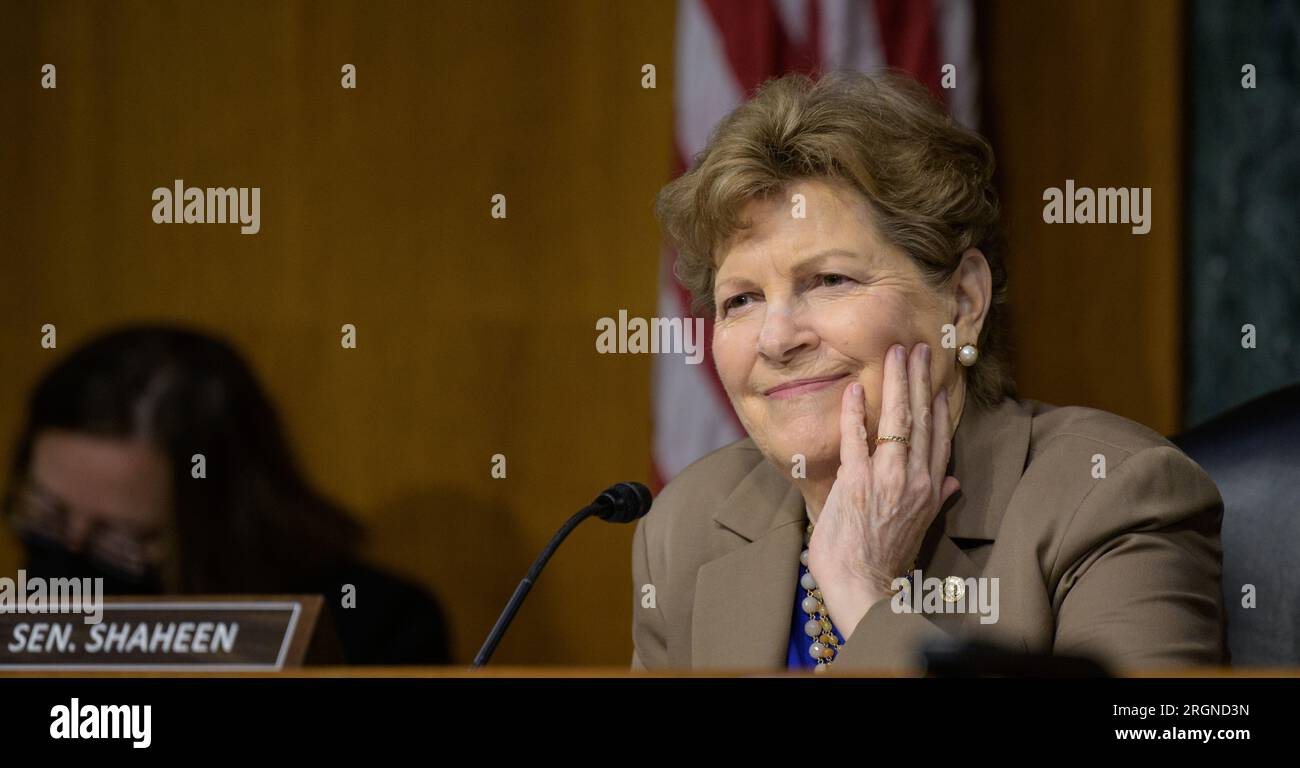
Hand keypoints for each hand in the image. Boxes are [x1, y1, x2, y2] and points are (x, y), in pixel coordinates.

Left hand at [806, 342, 961, 640]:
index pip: (938, 435)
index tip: (936, 376)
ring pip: (896, 421)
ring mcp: (886, 478)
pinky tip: (851, 389)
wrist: (864, 586)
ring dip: (895, 384)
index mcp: (930, 488)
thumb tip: (954, 483)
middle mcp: (914, 478)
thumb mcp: (921, 528)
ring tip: (896, 354)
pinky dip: (852, 413)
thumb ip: (938, 499)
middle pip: (920, 419)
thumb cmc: (886, 559)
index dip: (937, 403)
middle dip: (919, 380)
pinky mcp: (857, 482)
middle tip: (916, 348)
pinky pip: (855, 438)